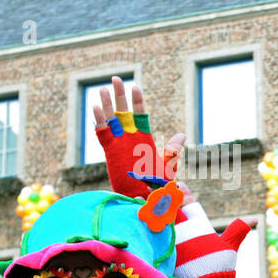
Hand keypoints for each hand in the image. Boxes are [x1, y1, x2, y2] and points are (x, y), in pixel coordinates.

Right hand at [92, 76, 183, 197]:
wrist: (146, 199)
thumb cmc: (157, 184)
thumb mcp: (166, 165)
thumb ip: (172, 150)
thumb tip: (181, 135)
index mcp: (143, 139)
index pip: (140, 115)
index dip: (137, 101)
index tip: (135, 86)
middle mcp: (130, 139)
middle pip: (123, 112)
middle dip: (120, 96)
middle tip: (115, 78)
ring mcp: (119, 144)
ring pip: (111, 120)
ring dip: (107, 105)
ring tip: (103, 89)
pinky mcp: (111, 152)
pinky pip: (103, 134)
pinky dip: (99, 121)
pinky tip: (96, 107)